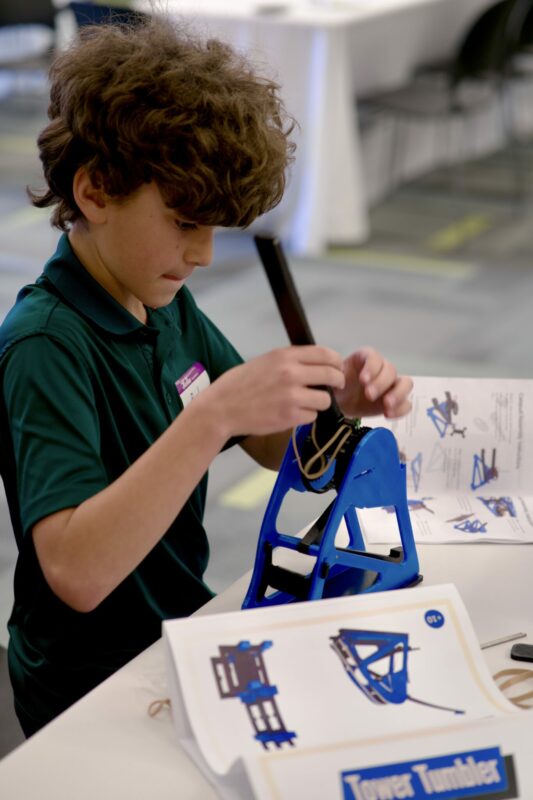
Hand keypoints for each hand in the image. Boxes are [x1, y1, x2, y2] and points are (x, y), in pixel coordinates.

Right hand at [206, 345, 345, 436]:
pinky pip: (312, 416)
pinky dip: (306, 417)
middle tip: (334, 388)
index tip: (337, 368)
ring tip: (306, 404)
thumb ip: (289, 361)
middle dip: (337, 382)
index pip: (325, 354)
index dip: (336, 362)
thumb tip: (315, 365)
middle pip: (332, 375)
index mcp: (284, 356)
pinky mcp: (290, 416)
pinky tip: (292, 414)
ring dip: (319, 403)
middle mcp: (291, 373)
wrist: (221, 408)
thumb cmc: (239, 384)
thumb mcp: (265, 362)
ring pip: (325, 400)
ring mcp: (292, 396)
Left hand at [334, 347, 411, 418]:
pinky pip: (406, 403)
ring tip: (386, 405)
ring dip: (398, 394)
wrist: (340, 403)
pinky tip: (388, 414)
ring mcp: (391, 385)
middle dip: (381, 383)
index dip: (371, 367)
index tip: (363, 380)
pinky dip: (400, 409)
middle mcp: (382, 369)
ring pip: (405, 383)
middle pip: (391, 370)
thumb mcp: (334, 378)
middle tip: (369, 395)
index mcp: (366, 359)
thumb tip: (338, 375)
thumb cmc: (338, 386)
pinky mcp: (395, 401)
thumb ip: (337, 375)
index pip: (374, 357)